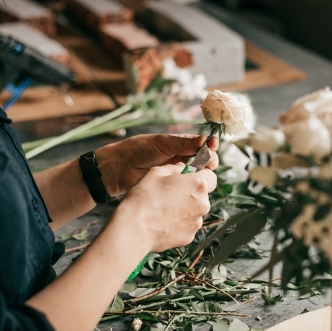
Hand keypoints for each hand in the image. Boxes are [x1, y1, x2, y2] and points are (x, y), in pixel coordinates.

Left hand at [95, 134, 218, 195]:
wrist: (118, 169)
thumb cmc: (138, 150)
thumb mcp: (162, 143)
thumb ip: (183, 144)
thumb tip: (205, 140)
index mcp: (181, 146)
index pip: (203, 147)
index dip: (209, 147)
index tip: (213, 146)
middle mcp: (183, 160)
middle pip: (204, 163)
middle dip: (208, 162)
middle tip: (207, 162)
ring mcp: (178, 176)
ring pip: (197, 178)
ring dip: (201, 177)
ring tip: (198, 174)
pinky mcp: (172, 190)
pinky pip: (186, 190)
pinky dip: (191, 189)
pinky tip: (191, 188)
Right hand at [111, 163, 216, 251]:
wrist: (134, 228)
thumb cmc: (144, 197)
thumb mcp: (156, 172)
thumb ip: (174, 168)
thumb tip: (181, 168)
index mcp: (198, 185)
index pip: (211, 177)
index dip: (200, 176)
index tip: (189, 178)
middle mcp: (203, 204)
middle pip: (202, 195)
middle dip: (190, 194)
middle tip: (170, 194)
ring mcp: (197, 222)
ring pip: (194, 211)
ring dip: (184, 209)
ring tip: (163, 210)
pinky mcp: (189, 237)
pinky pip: (187, 226)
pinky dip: (178, 224)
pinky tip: (162, 222)